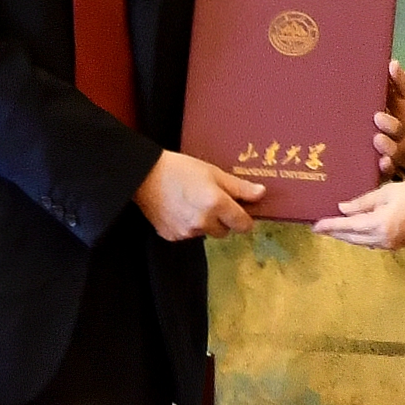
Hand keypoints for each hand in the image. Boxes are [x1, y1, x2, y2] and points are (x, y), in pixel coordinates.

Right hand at [136, 150, 262, 240]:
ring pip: (206, 233)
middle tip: (211, 200)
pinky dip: (187, 225)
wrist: (144, 175)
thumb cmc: (180, 169)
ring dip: (204, 222)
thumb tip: (261, 194)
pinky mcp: (172, 236)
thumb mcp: (213, 172)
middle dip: (223, 219)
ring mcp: (186, 232)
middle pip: (225, 231)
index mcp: (216, 205)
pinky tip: (179, 208)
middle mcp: (203, 222)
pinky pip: (188, 234)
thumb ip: (239, 187)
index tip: (239, 209)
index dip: (244, 218)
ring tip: (191, 201)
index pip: (243, 225)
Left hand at [312, 179, 404, 251]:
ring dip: (347, 236)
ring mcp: (390, 244)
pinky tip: (358, 230)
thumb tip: (343, 209)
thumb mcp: (387, 192)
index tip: (314, 226)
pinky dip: (361, 237)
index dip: (329, 226)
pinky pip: (372, 242)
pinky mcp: (398, 244)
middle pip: (351, 238)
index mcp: (377, 225)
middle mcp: (381, 239)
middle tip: (320, 228)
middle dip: (335, 233)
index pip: (346, 227)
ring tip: (336, 228)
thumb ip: (363, 202)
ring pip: (361, 242)